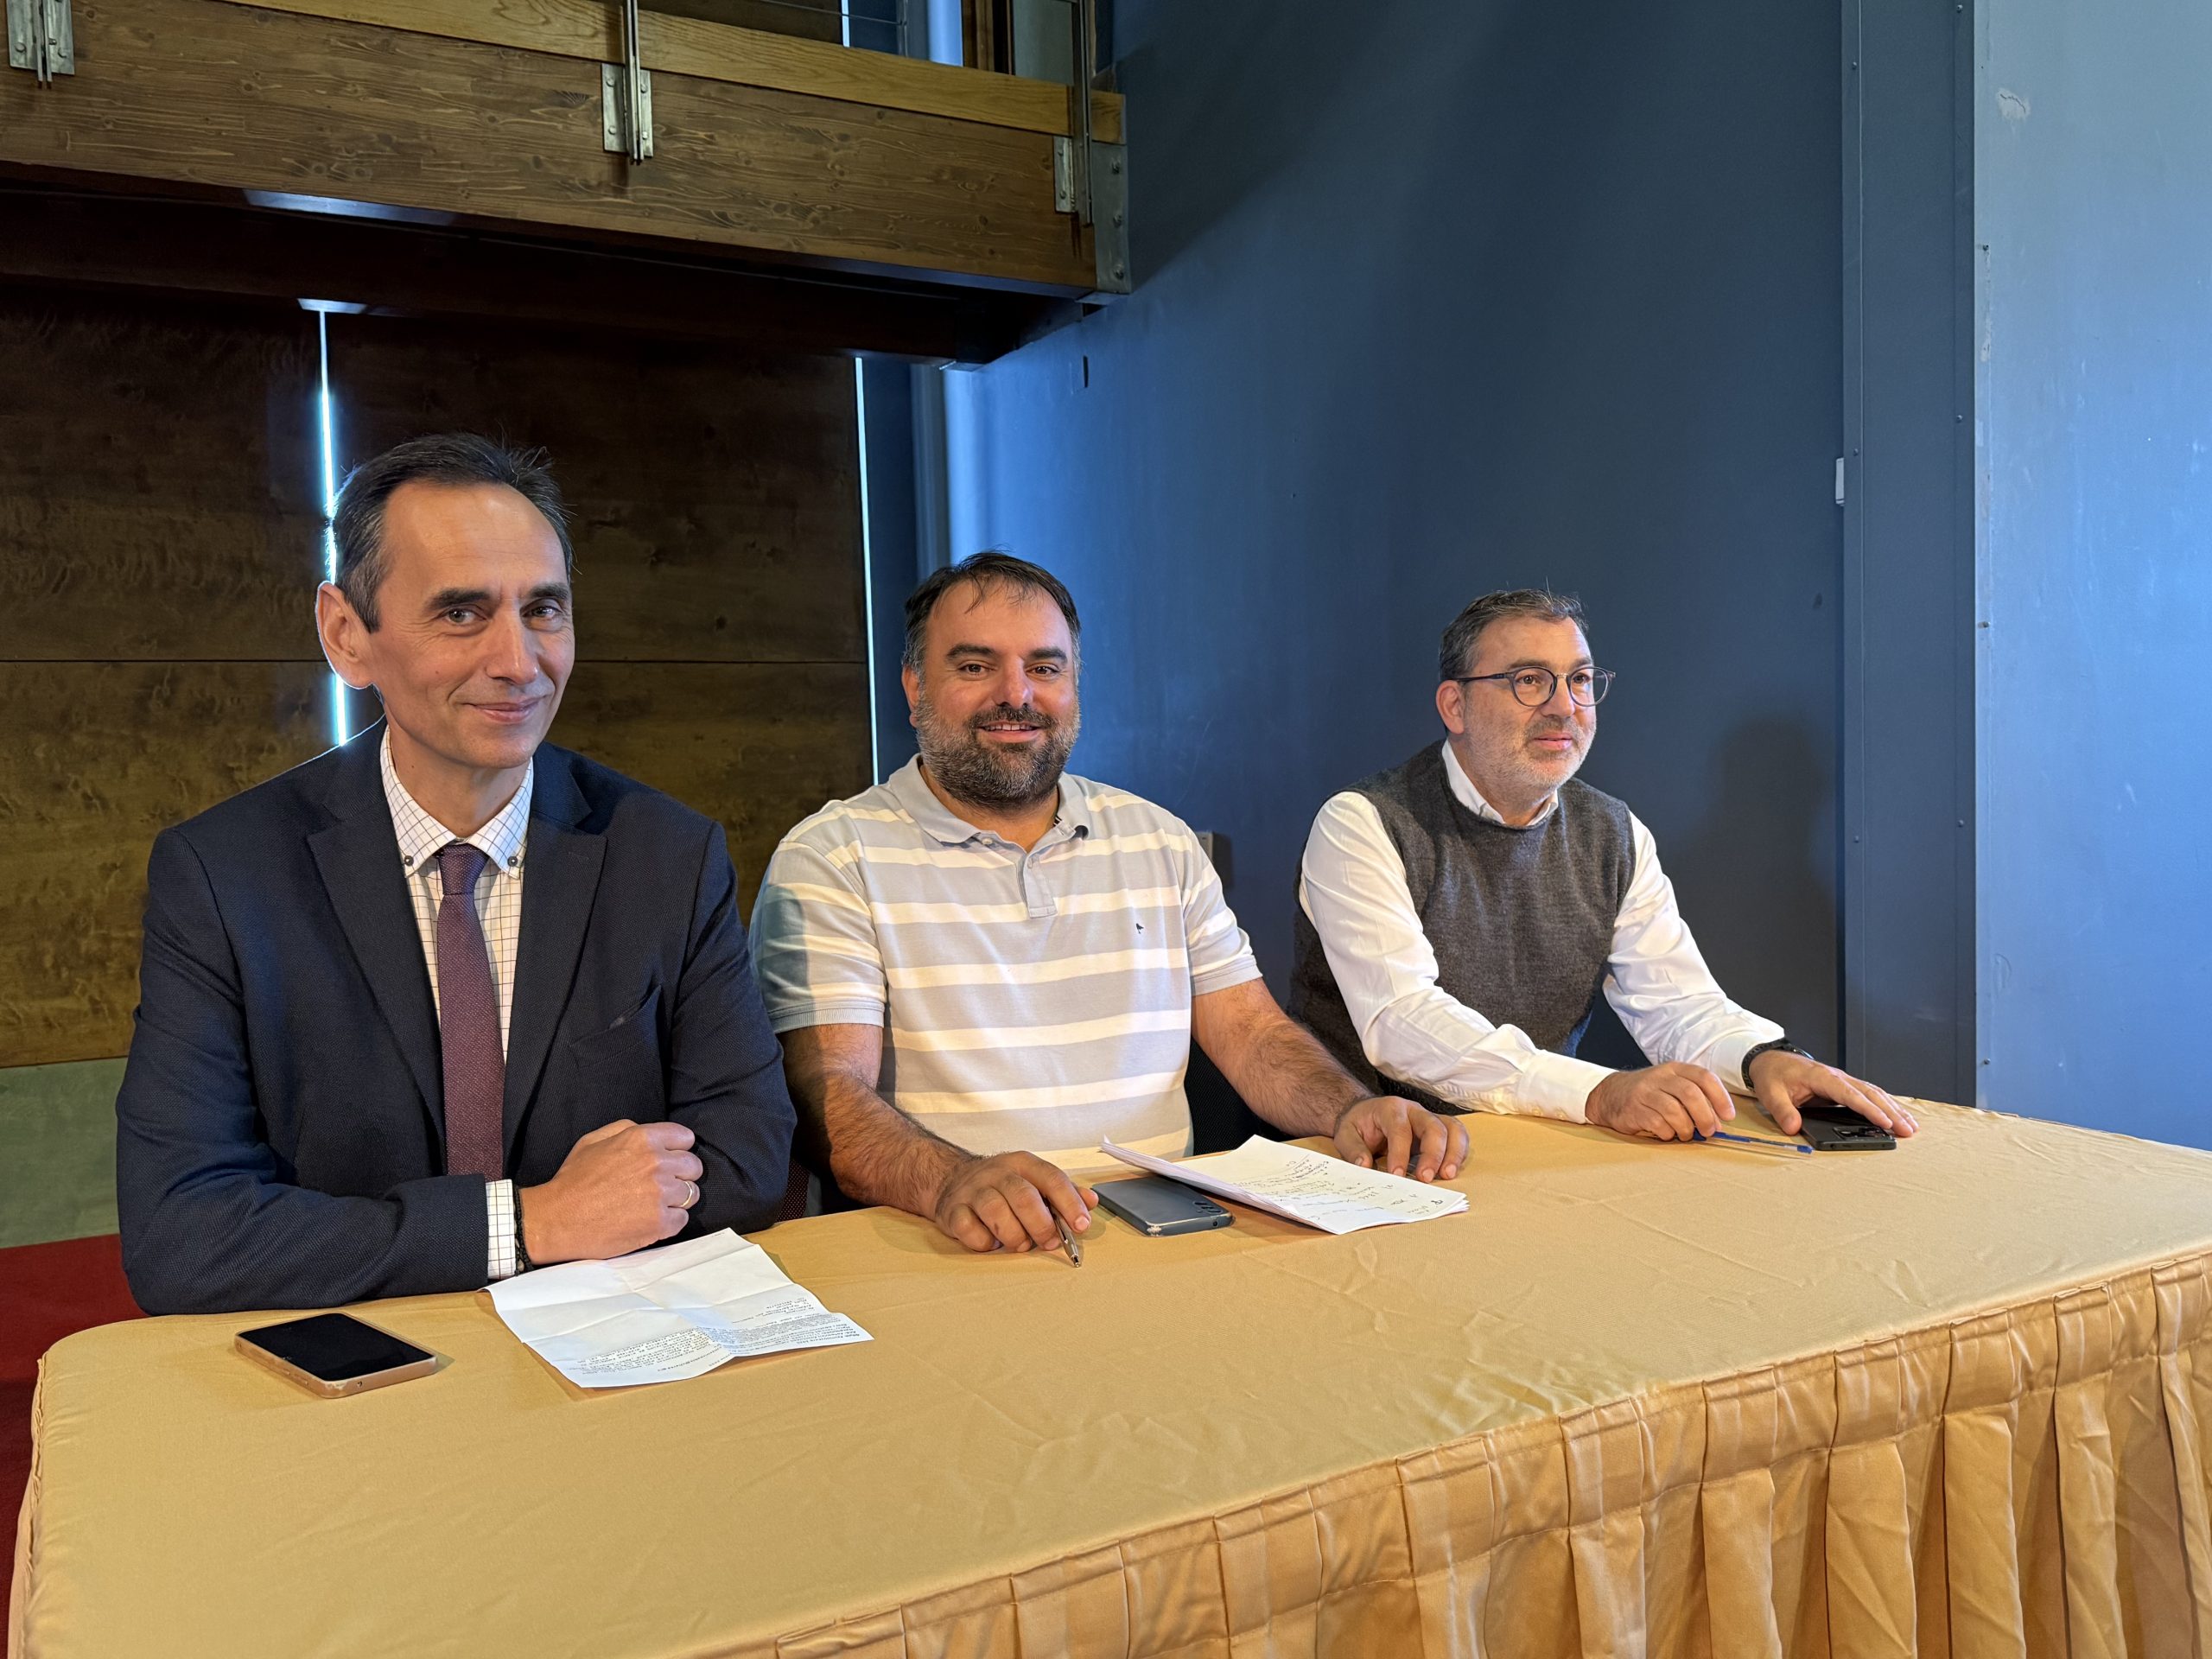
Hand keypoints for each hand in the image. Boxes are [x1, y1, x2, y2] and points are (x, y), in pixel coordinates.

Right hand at [521, 1119, 703, 1263]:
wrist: (557, 1219)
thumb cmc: (573, 1180)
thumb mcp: (594, 1140)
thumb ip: (626, 1130)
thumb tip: (650, 1133)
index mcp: (642, 1139)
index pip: (685, 1138)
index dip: (677, 1150)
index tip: (670, 1161)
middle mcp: (656, 1163)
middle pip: (693, 1166)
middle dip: (681, 1175)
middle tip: (661, 1185)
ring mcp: (660, 1194)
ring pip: (691, 1194)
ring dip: (676, 1200)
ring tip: (652, 1205)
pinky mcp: (660, 1222)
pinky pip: (682, 1219)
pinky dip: (669, 1222)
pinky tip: (649, 1221)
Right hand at [933, 1152, 1097, 1253]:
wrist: (951, 1179)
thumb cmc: (1002, 1185)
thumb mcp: (1033, 1180)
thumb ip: (1063, 1192)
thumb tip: (1091, 1202)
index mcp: (1023, 1164)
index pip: (1051, 1178)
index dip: (1069, 1203)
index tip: (1080, 1225)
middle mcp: (997, 1173)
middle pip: (1024, 1197)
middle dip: (1042, 1225)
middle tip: (1049, 1242)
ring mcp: (973, 1191)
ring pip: (996, 1212)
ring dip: (1014, 1235)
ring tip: (1020, 1244)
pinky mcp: (953, 1210)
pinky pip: (968, 1228)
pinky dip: (983, 1242)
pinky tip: (991, 1243)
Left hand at [1332, 1096, 1468, 1180]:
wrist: (1366, 1113)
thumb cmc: (1358, 1125)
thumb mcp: (1346, 1134)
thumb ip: (1353, 1149)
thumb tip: (1364, 1165)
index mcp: (1390, 1108)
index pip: (1400, 1129)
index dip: (1400, 1153)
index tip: (1397, 1175)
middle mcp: (1414, 1110)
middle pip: (1432, 1126)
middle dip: (1432, 1153)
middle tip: (1426, 1179)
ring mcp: (1429, 1118)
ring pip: (1452, 1128)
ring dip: (1453, 1152)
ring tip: (1447, 1175)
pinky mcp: (1439, 1129)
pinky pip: (1457, 1136)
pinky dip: (1459, 1152)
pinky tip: (1451, 1170)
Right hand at [1586, 1064, 1736, 1140]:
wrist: (1610, 1095)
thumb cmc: (1650, 1094)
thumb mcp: (1672, 1088)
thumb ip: (1696, 1101)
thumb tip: (1718, 1124)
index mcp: (1675, 1069)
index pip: (1704, 1077)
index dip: (1721, 1097)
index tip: (1728, 1116)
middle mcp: (1660, 1077)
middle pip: (1691, 1094)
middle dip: (1705, 1117)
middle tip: (1709, 1131)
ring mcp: (1645, 1092)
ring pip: (1675, 1111)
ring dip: (1686, 1129)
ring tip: (1686, 1134)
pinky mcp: (1634, 1109)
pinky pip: (1658, 1124)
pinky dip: (1668, 1133)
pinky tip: (1667, 1133)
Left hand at [1747, 1050, 1917, 1137]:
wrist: (1770, 1060)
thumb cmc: (1773, 1075)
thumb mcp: (1770, 1092)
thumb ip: (1782, 1110)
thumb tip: (1792, 1127)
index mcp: (1822, 1077)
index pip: (1850, 1095)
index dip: (1869, 1109)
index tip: (1885, 1123)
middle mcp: (1837, 1077)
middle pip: (1870, 1094)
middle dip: (1891, 1112)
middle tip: (1908, 1131)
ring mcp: (1842, 1080)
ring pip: (1874, 1093)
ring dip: (1894, 1109)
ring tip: (1911, 1127)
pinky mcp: (1843, 1086)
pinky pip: (1869, 1094)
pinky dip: (1886, 1105)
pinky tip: (1897, 1116)